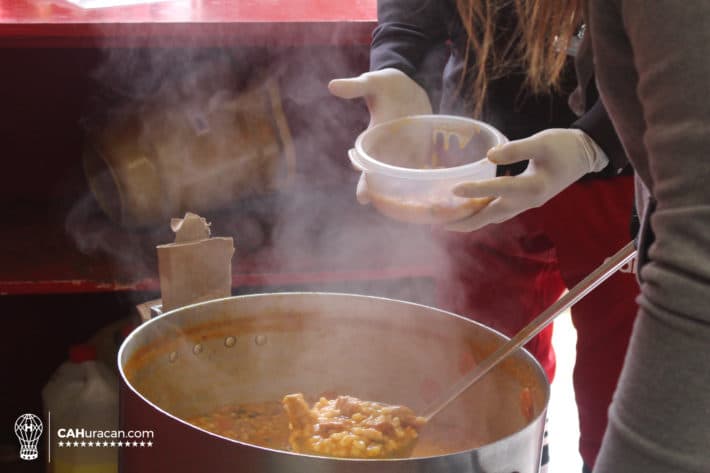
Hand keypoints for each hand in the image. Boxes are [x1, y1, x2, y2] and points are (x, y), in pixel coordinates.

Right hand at [329, 68, 431, 203]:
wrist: (407, 87)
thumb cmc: (385, 84)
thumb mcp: (371, 81)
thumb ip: (355, 86)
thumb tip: (333, 85)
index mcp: (374, 136)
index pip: (364, 156)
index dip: (362, 167)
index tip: (359, 176)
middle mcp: (388, 149)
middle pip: (380, 172)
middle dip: (375, 187)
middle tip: (366, 201)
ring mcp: (406, 151)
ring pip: (403, 175)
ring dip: (404, 189)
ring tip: (408, 208)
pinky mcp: (422, 150)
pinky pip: (424, 167)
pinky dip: (427, 178)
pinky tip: (433, 191)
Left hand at [445, 128, 608, 231]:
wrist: (586, 154)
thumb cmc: (564, 145)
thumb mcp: (542, 141)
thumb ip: (516, 148)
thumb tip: (489, 155)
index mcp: (533, 186)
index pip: (498, 190)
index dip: (476, 190)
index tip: (454, 190)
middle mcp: (527, 201)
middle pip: (490, 216)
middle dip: (465, 221)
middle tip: (440, 223)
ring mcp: (526, 204)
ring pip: (493, 216)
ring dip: (471, 221)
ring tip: (447, 222)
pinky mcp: (525, 201)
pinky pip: (499, 211)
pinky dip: (482, 213)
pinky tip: (468, 211)